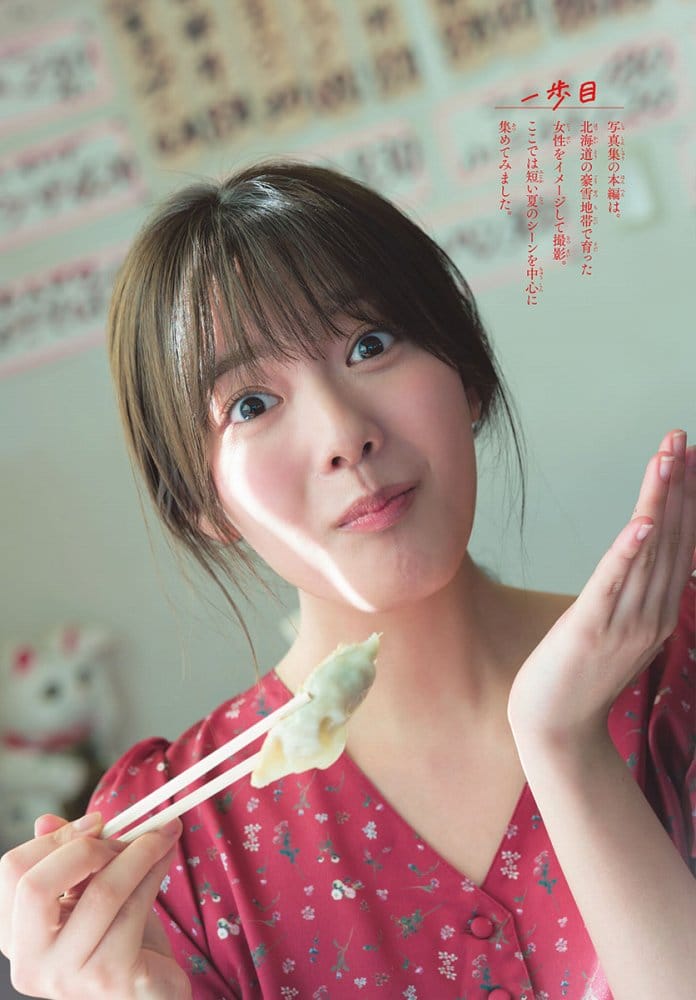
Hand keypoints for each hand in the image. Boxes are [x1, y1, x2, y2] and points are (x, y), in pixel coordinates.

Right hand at [0, 812, 190, 998]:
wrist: (150, 990)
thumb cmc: (119, 938)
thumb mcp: (88, 894)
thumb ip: (68, 860)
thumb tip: (46, 820)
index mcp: (16, 935)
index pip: (13, 871)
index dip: (56, 838)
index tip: (97, 822)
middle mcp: (31, 962)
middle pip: (37, 886)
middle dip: (88, 847)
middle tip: (125, 834)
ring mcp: (68, 976)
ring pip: (101, 892)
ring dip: (140, 852)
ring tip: (162, 835)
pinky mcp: (111, 977)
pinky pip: (134, 908)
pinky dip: (155, 872)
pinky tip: (166, 857)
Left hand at [507, 429, 694, 749]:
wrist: (555, 730)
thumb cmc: (579, 677)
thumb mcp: (617, 630)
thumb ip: (634, 595)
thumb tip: (640, 556)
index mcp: (659, 612)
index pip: (679, 544)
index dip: (685, 498)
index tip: (687, 455)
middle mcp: (651, 614)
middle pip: (670, 539)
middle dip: (677, 486)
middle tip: (680, 439)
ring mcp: (623, 623)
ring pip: (648, 552)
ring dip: (659, 502)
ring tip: (668, 459)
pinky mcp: (589, 630)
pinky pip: (612, 585)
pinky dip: (628, 552)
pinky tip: (641, 521)